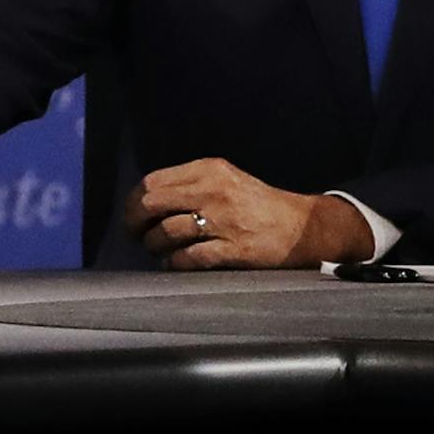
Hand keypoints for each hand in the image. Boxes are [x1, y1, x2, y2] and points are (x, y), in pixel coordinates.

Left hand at [122, 158, 373, 268]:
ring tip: (157, 250)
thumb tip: (146, 200)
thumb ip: (190, 184)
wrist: (302, 227)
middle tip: (135, 235)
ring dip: (154, 245)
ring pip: (166, 232)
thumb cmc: (257, 205)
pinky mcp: (233, 248)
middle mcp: (213, 191)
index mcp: (208, 170)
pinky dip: (174, 263)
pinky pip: (189, 258)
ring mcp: (223, 220)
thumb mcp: (224, 180)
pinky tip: (174, 263)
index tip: (131, 215)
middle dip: (135, 222)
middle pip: (152, 204)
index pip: (153, 182)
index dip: (134, 201)